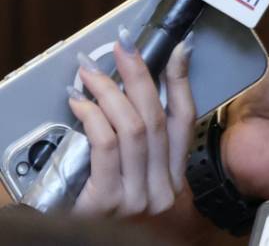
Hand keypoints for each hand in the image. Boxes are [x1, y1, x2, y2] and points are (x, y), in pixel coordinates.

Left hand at [69, 33, 194, 218]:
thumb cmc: (101, 221)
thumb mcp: (130, 183)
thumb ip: (138, 148)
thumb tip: (136, 94)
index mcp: (173, 181)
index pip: (185, 121)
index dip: (181, 82)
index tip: (175, 51)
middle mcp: (163, 190)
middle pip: (157, 118)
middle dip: (140, 76)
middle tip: (123, 49)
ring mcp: (139, 198)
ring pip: (133, 127)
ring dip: (110, 91)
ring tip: (90, 73)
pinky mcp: (110, 201)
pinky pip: (106, 145)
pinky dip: (94, 117)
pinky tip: (81, 104)